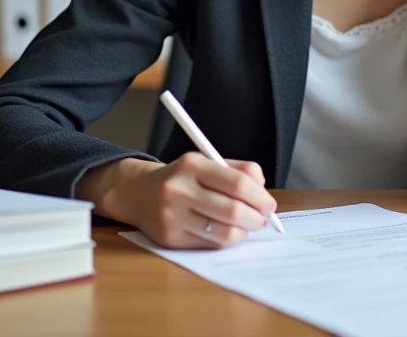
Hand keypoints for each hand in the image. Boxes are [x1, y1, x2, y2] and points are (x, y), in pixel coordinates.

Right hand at [76, 153, 276, 249]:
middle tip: (262, 218)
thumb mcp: (207, 162)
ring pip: (223, 233)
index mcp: (192, 165)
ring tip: (246, 225)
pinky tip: (227, 231)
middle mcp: (179, 190)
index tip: (269, 204)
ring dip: (243, 232)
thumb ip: (239, 171)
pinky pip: (209, 245)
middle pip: (232, 211)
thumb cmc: (182, 177)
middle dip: (256, 218)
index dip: (260, 197)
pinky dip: (226, 240)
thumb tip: (263, 191)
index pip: (237, 183)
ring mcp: (172, 217)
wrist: (137, 192)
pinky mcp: (169, 239)